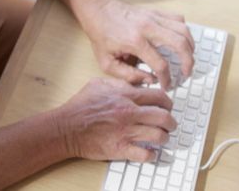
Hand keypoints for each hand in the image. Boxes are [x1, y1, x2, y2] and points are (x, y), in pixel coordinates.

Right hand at [57, 78, 176, 162]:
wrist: (66, 127)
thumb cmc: (80, 106)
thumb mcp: (99, 84)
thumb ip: (118, 82)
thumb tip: (133, 85)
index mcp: (125, 96)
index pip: (158, 97)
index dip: (168, 102)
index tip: (168, 106)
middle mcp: (129, 113)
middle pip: (163, 117)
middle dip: (171, 121)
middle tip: (171, 124)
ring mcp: (126, 132)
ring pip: (158, 135)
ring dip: (164, 138)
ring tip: (163, 138)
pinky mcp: (120, 148)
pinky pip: (144, 154)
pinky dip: (152, 155)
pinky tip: (151, 153)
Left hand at [77, 0, 194, 89]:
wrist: (98, 10)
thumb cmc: (101, 35)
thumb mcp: (107, 62)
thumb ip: (128, 75)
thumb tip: (150, 80)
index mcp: (135, 41)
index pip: (160, 64)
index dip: (167, 79)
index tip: (167, 85)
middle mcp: (148, 28)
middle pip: (179, 44)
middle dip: (188, 62)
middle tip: (187, 73)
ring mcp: (154, 17)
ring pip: (183, 29)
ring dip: (190, 46)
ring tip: (188, 59)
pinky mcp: (156, 12)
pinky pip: (178, 19)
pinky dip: (184, 31)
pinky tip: (181, 42)